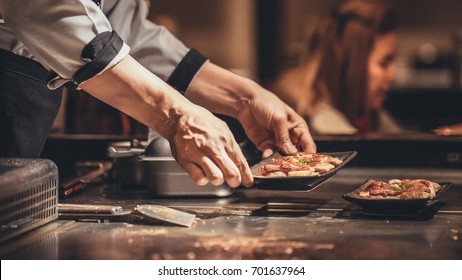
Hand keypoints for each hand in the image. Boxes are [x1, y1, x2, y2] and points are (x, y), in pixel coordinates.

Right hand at [169, 104, 252, 187]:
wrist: (178, 117)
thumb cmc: (201, 122)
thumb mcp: (222, 129)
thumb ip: (231, 147)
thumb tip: (240, 163)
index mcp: (224, 139)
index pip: (240, 162)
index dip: (246, 176)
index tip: (247, 182)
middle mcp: (213, 147)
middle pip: (231, 173)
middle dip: (235, 181)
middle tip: (233, 181)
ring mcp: (198, 154)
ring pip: (215, 178)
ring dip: (218, 180)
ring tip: (216, 174)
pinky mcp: (185, 160)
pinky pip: (199, 178)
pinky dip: (203, 179)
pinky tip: (203, 172)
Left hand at [185, 62, 315, 158]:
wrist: (246, 102)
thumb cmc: (267, 104)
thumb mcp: (278, 119)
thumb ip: (284, 137)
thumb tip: (292, 153)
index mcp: (298, 128)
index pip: (308, 145)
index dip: (309, 156)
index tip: (306, 164)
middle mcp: (290, 137)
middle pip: (296, 154)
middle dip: (294, 161)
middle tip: (290, 167)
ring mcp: (277, 142)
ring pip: (282, 156)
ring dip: (280, 160)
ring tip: (277, 163)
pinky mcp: (265, 145)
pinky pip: (269, 154)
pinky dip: (268, 156)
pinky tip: (266, 156)